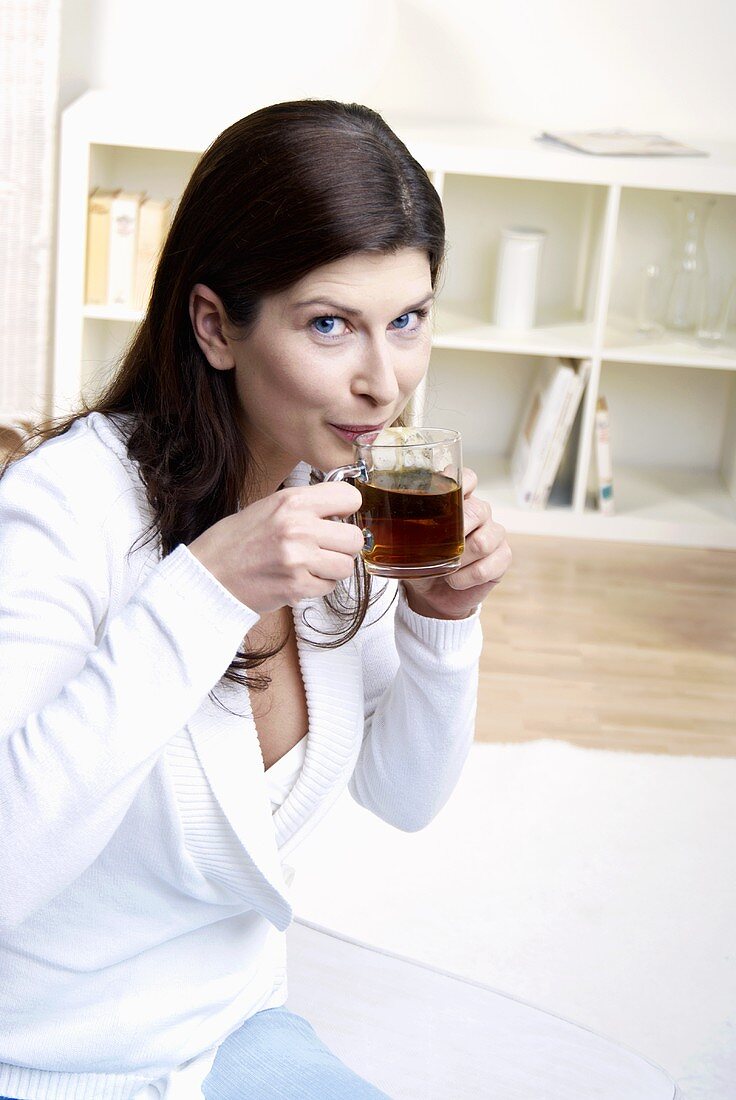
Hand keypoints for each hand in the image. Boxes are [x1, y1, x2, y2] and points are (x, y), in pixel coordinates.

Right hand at [188, 482, 364, 614]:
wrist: (207, 576)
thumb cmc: (234, 542)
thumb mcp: (268, 507)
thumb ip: (305, 506)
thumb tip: (340, 511)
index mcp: (292, 501)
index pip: (350, 497)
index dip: (346, 510)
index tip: (337, 517)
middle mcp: (299, 527)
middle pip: (355, 538)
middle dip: (342, 546)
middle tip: (324, 548)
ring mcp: (299, 559)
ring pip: (346, 566)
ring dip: (332, 568)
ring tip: (309, 565)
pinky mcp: (297, 587)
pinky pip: (329, 587)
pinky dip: (318, 586)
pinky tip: (297, 579)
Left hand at [402, 468, 510, 619]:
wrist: (432, 595)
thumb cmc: (420, 562)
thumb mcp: (405, 542)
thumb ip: (399, 528)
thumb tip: (374, 522)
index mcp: (458, 501)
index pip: (468, 478)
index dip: (461, 482)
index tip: (449, 490)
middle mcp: (480, 513)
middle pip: (477, 510)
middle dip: (457, 530)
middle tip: (439, 546)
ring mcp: (494, 534)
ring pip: (483, 541)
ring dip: (459, 560)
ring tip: (445, 569)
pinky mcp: (502, 558)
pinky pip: (488, 566)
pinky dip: (466, 578)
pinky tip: (455, 580)